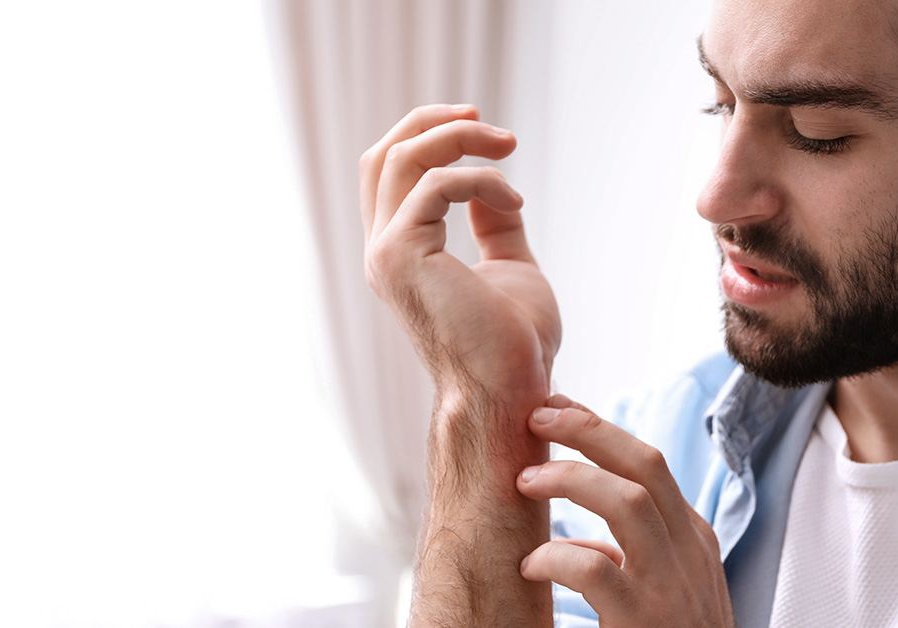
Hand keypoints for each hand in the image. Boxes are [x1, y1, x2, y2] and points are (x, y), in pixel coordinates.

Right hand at [360, 104, 560, 400]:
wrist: (510, 390)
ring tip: (508, 146)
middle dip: (434, 123)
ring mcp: (385, 253)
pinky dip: (480, 180)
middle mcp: (382, 250)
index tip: (483, 131)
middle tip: (491, 126)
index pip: (390, 173)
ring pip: (402, 158)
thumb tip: (496, 186)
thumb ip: (497, 224)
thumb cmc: (515, 344)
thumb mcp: (511, 266)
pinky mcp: (401, 255)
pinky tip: (515, 201)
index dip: (428, 137)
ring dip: (459, 139)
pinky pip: (436, 184)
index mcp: (400, 252)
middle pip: (383, 155)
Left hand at [517, 396, 735, 626]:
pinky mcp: (646, 623)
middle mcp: (689, 553)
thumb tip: (581, 535)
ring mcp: (672, 588)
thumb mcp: (664, 592)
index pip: (649, 462)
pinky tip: (531, 565)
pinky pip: (596, 569)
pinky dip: (557, 556)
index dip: (599, 429)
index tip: (556, 409)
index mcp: (692, 539)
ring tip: (525, 483)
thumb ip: (629, 560)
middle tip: (536, 418)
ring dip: (570, 480)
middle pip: (644, 463)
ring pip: (627, 501)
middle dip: (587, 430)